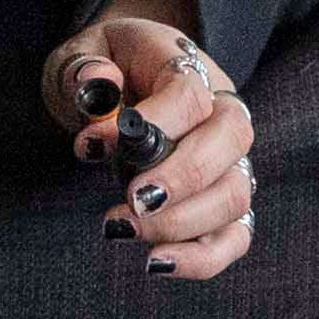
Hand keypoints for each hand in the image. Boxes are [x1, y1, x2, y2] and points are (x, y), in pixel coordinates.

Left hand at [42, 13, 259, 284]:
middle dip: (182, 178)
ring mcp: (231, 159)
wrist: (125, 78)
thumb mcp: (83, 55)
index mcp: (189, 68)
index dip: (152, 122)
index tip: (94, 145)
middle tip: (132, 200)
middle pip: (231, 140)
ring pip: (235, 194)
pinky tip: (156, 263)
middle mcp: (222, 112)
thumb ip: (84, 70)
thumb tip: (99, 86)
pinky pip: (234, 236)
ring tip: (121, 228)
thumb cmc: (105, 68)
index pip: (190, 94)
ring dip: (182, 223)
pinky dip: (201, 258)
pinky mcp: (224, 200)